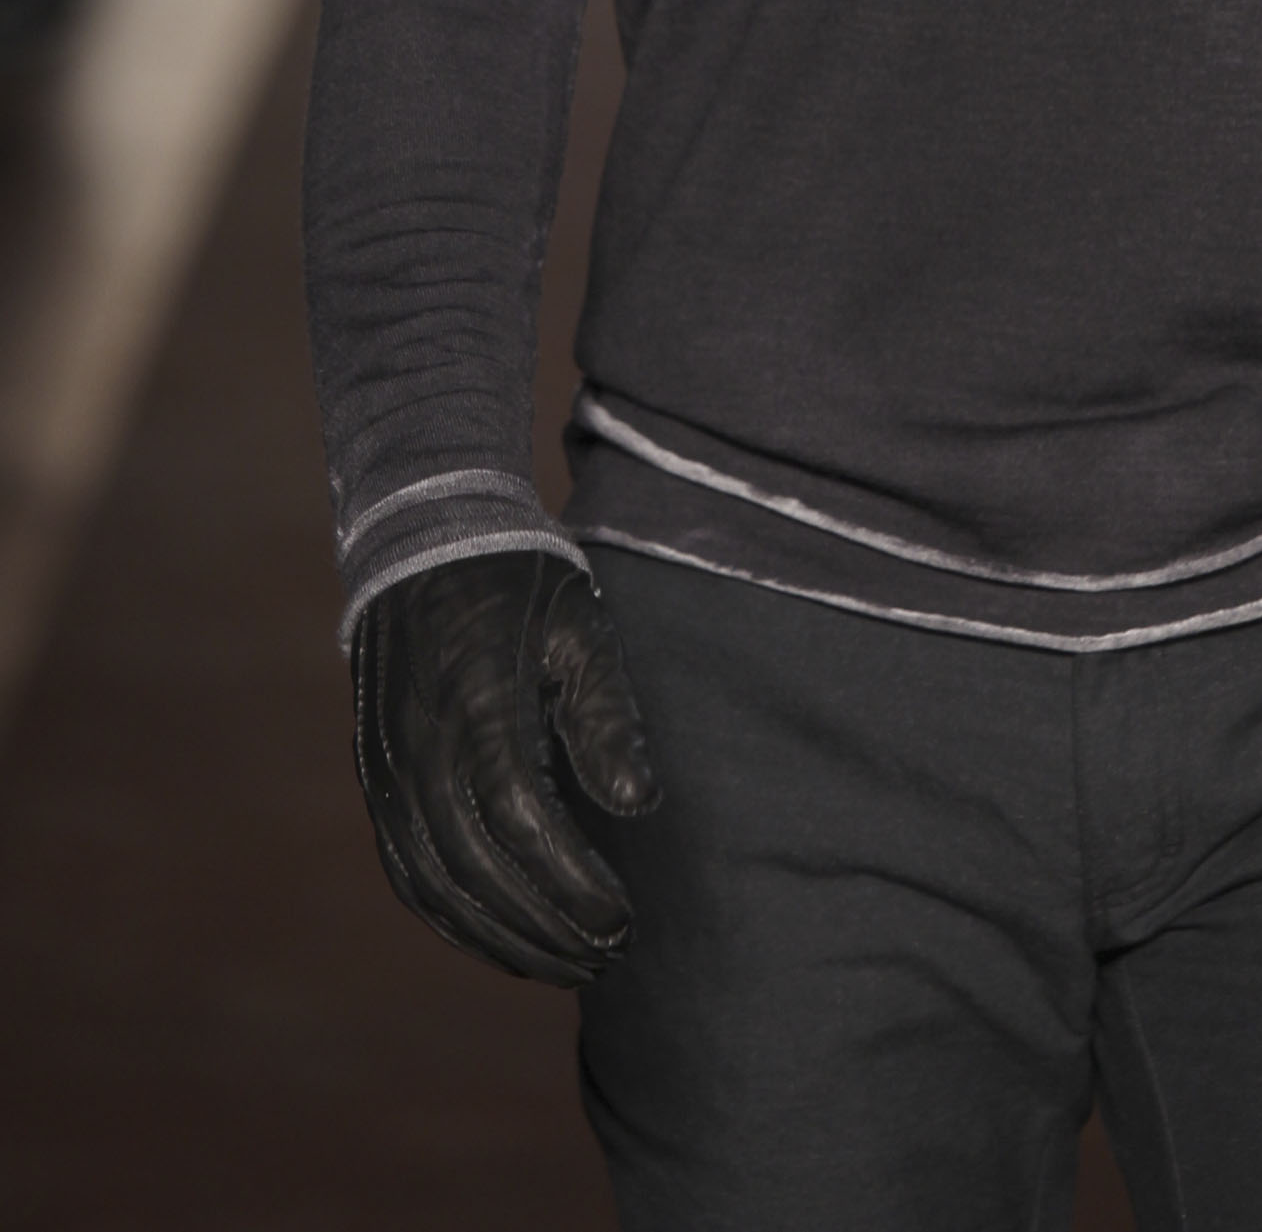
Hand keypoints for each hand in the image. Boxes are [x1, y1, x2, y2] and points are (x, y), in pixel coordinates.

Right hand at [351, 547, 659, 984]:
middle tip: (607, 954)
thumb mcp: (580, 628)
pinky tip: (502, 941)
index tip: (624, 916)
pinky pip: (407, 871)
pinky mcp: (375, 780)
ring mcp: (387, 769)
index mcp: (478, 705)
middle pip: (477, 870)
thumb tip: (639, 805)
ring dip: (500, 938)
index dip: (571, 883)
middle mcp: (420, 747)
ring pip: (436, 885)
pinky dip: (454, 920)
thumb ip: (608, 716)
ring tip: (566, 964)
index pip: (521, 822)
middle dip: (544, 927)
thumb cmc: (519, 583)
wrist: (424, 544)